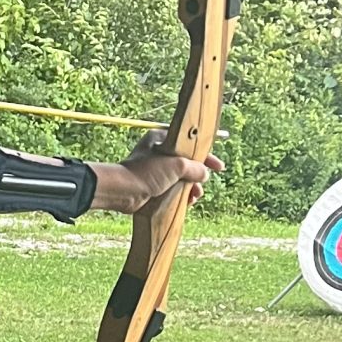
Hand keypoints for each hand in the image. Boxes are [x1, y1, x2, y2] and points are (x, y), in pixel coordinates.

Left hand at [92, 133, 220, 213]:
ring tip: (194, 197)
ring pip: (181, 178)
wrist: (123, 192)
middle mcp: (158, 152)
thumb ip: (194, 168)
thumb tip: (204, 174)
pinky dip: (182, 194)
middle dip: (197, 176)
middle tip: (201, 186)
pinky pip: (173, 188)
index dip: (206, 157)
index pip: (190, 145)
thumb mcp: (176, 166)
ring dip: (191, 188)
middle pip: (187, 163)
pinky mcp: (153, 185)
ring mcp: (155, 170)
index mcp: (162, 139)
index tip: (219, 167)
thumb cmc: (146, 173)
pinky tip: (187, 202)